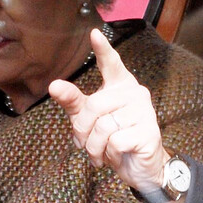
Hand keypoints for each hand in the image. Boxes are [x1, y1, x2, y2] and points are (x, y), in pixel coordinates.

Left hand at [49, 28, 169, 192]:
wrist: (139, 168)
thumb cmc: (113, 139)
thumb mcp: (87, 119)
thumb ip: (73, 101)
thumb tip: (54, 85)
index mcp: (120, 85)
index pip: (111, 63)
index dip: (103, 49)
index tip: (94, 33)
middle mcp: (135, 93)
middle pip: (94, 106)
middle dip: (82, 131)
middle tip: (84, 144)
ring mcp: (145, 112)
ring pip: (104, 127)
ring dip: (95, 147)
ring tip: (100, 153)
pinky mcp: (149, 132)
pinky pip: (115, 142)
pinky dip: (109, 155)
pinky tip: (116, 156)